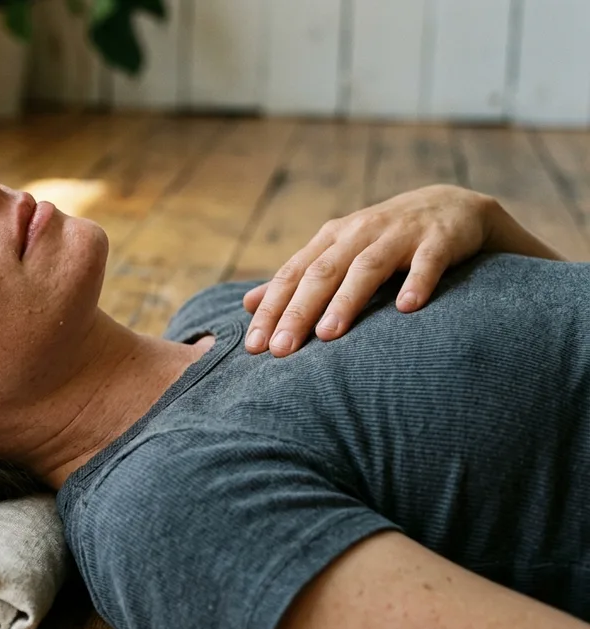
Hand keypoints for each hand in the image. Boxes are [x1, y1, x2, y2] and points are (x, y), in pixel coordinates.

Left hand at [242, 184, 498, 356]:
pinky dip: (417, 282)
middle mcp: (358, 233)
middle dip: (298, 312)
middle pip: (322, 273)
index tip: (254, 345)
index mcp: (330, 239)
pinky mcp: (438, 240)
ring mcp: (399, 234)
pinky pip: (426, 261)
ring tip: (328, 335)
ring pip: (366, 268)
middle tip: (280, 349)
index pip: (292, 275)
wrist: (452, 206)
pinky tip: (407, 308)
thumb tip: (248, 303)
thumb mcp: (338, 252)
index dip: (272, 309)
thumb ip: (298, 277)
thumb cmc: (385, 239)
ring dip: (346, 301)